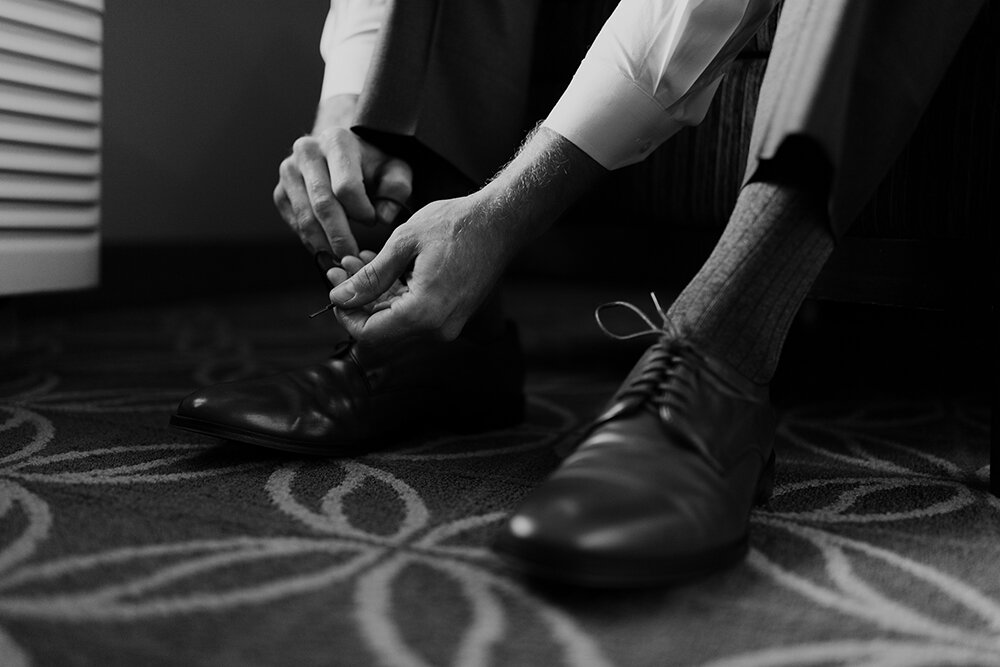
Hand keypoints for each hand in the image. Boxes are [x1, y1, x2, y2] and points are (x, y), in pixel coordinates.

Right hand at [273, 95, 412, 266]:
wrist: (345, 157)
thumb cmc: (374, 167)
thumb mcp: (395, 171)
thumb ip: (397, 190)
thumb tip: (383, 217)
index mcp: (337, 141)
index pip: (346, 186)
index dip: (361, 211)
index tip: (373, 222)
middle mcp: (306, 151)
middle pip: (323, 205)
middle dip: (340, 237)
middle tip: (355, 258)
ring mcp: (288, 172)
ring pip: (305, 218)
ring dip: (325, 245)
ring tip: (343, 260)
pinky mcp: (280, 192)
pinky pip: (295, 223)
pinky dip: (312, 242)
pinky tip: (329, 251)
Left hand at [324, 194, 512, 346]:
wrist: (501, 222)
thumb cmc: (457, 225)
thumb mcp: (404, 242)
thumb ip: (369, 276)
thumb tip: (339, 298)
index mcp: (424, 312)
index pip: (368, 333)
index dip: (345, 314)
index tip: (335, 286)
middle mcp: (438, 328)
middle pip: (381, 329)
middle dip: (357, 300)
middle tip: (339, 268)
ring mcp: (448, 325)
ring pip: (396, 321)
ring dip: (374, 295)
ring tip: (359, 260)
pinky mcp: (452, 315)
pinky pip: (414, 314)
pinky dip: (394, 294)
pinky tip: (384, 266)